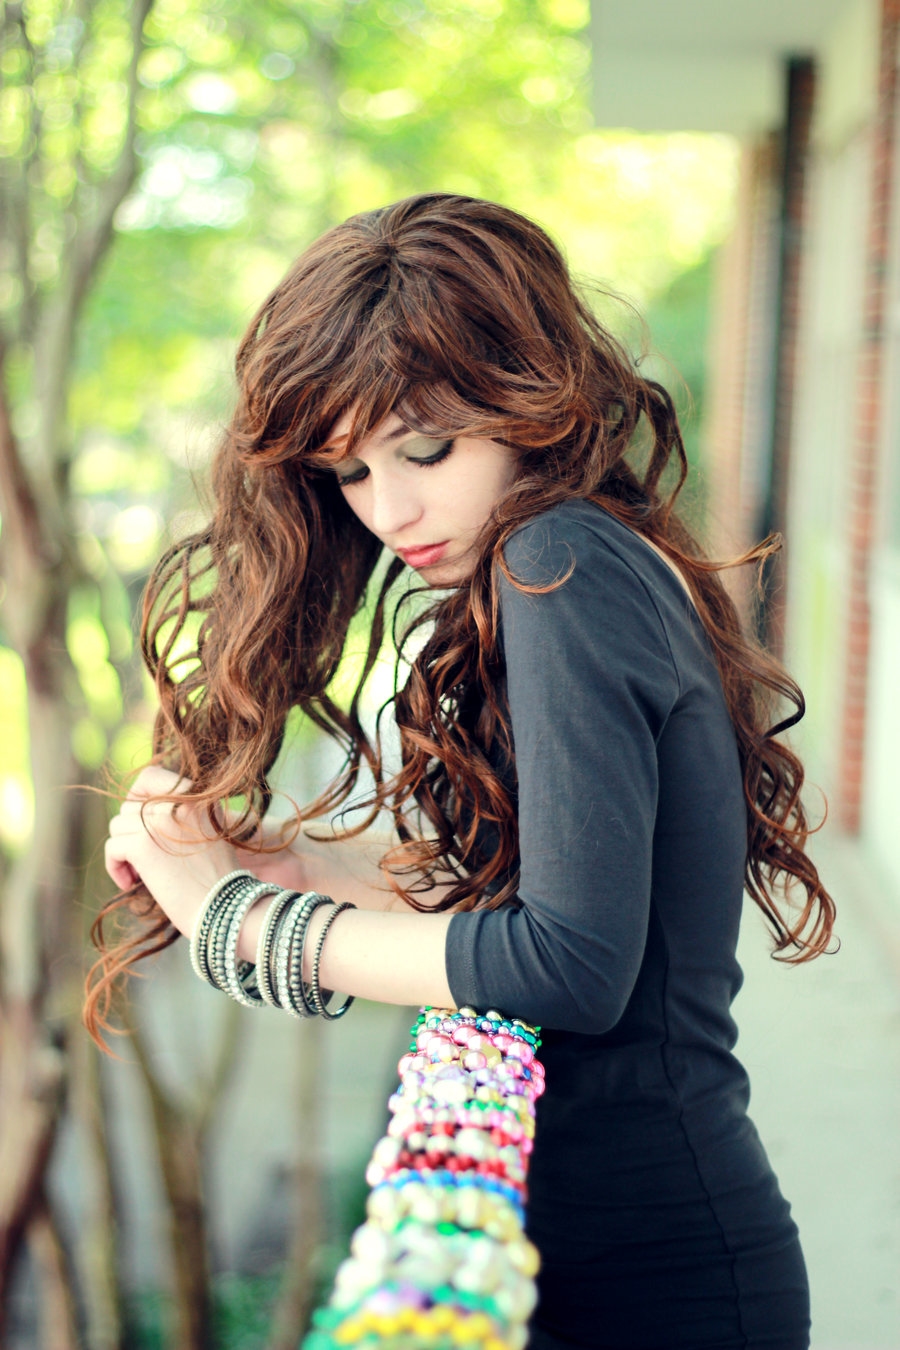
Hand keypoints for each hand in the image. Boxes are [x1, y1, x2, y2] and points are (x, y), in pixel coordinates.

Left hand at [105, 766, 241, 938]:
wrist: (226, 907)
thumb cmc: (217, 879)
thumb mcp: (207, 832)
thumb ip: (178, 816)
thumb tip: (133, 812)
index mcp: (196, 796)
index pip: (148, 776)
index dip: (135, 797)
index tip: (140, 824)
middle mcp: (177, 801)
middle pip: (128, 808)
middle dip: (131, 834)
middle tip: (144, 862)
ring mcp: (159, 821)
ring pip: (117, 828)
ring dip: (123, 853)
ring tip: (139, 875)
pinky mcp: (143, 845)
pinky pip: (112, 848)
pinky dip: (115, 867)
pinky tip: (131, 883)